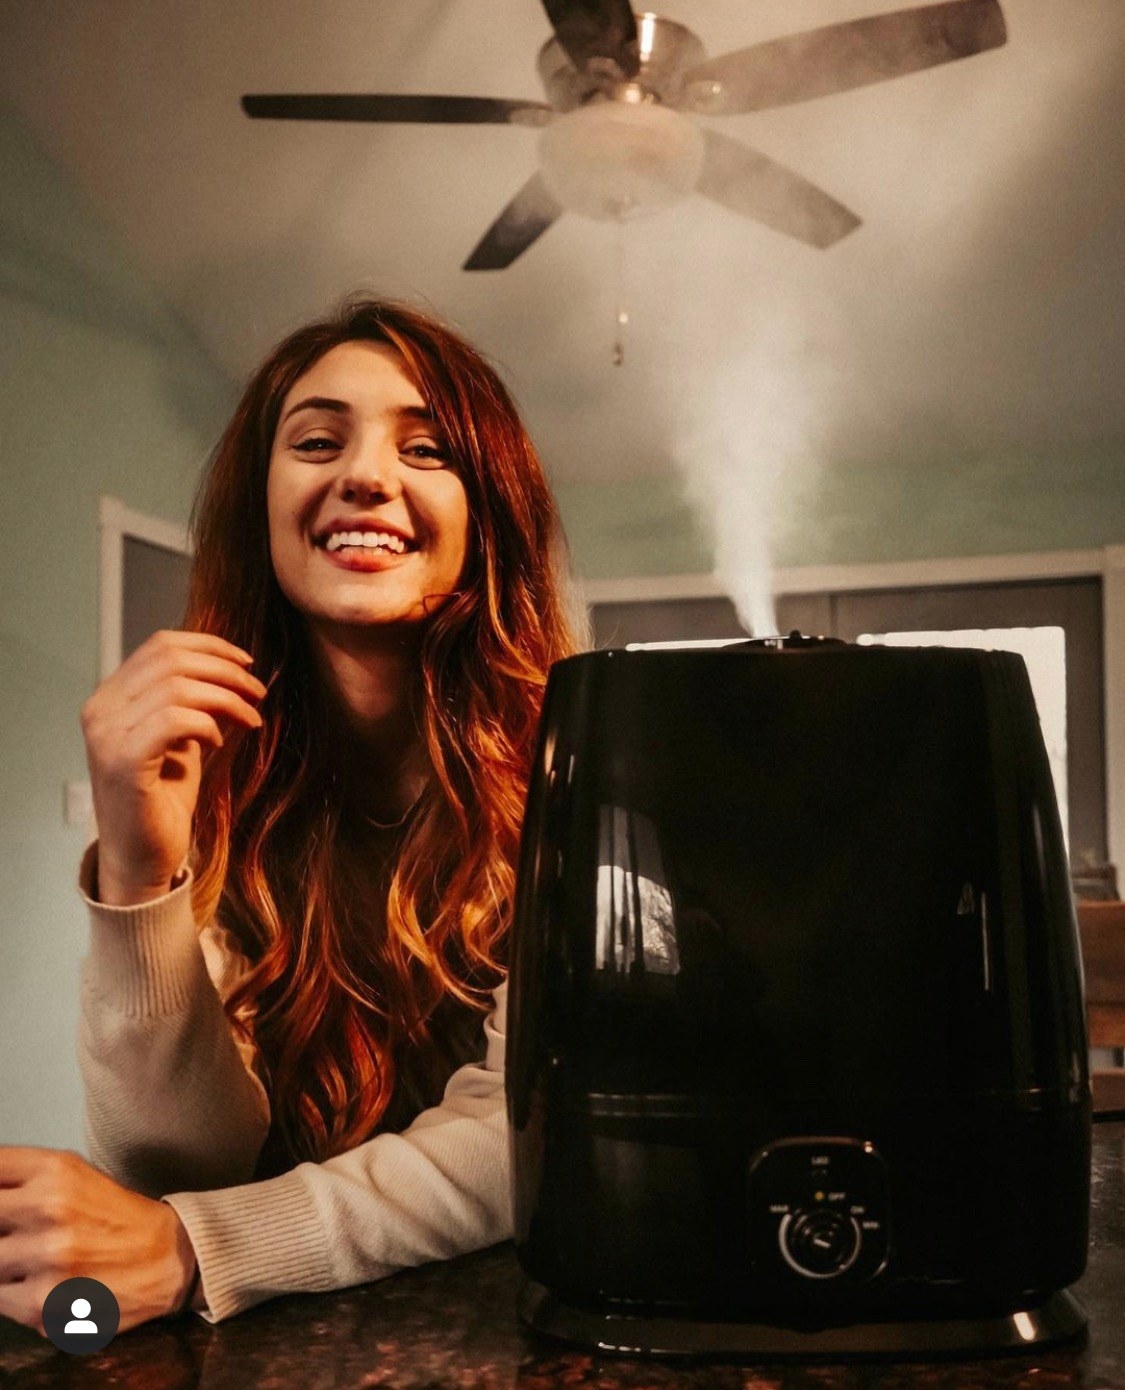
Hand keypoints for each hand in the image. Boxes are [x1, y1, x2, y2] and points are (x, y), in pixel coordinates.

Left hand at [0, 1148, 197, 1334]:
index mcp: (54, 1169)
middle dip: (0, 1229)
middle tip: (18, 1235)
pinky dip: (14, 1295)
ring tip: (33, 1262)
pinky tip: (45, 1285)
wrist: (169, 1257)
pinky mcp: (42, 1304)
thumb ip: (18, 1178)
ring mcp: (45, 1257)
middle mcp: (48, 1207)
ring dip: (4, 1266)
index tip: (5, 1205)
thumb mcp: (72, 1175)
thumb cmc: (116, 1217)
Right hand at [81, 630, 265, 904]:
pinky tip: (217, 742)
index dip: (210, 646)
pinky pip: (174, 719)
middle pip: (171, 659)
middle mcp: (100, 710)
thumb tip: (230, 669)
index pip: (160, 645)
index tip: (247, 663)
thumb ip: (190, 701)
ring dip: (225, 698)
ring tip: (248, 719)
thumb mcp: (179, 737)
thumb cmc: (163, 797)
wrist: (142, 856)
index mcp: (110, 697)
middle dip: (225, 670)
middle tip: (257, 693)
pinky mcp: (123, 761)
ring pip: (177, 686)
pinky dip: (206, 723)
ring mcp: (107, 735)